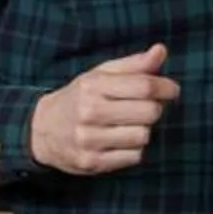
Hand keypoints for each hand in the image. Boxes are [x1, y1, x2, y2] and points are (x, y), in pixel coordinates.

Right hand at [27, 44, 179, 176]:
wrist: (41, 130)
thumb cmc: (79, 98)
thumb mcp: (100, 75)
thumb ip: (133, 64)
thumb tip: (161, 50)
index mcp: (93, 86)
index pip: (144, 86)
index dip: (166, 87)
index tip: (171, 90)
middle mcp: (89, 112)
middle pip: (150, 112)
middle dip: (154, 109)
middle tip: (144, 108)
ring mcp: (89, 140)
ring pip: (143, 136)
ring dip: (142, 130)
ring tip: (127, 125)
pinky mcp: (92, 162)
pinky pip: (134, 156)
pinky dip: (132, 149)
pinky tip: (119, 141)